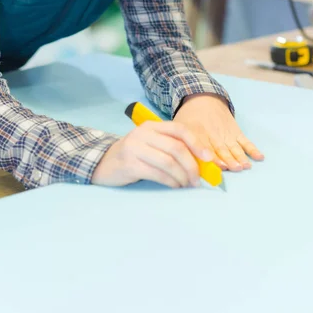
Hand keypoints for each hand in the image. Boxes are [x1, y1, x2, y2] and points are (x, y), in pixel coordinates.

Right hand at [91, 121, 212, 187]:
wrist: (103, 162)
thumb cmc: (134, 155)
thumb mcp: (151, 144)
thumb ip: (171, 147)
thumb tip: (201, 162)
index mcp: (152, 126)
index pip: (179, 129)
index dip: (197, 143)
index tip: (208, 158)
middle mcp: (143, 133)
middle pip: (176, 148)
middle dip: (192, 165)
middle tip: (198, 179)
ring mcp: (135, 148)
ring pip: (168, 162)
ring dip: (182, 176)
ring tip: (187, 185)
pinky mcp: (130, 164)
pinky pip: (157, 174)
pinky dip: (171, 182)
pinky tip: (175, 186)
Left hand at [174, 94, 263, 171]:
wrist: (202, 98)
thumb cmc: (188, 117)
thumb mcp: (179, 126)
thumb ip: (180, 142)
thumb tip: (181, 160)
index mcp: (198, 134)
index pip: (205, 147)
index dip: (212, 158)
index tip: (219, 166)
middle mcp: (214, 135)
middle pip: (222, 149)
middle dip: (229, 160)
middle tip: (235, 168)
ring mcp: (226, 133)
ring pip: (234, 147)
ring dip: (240, 157)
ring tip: (245, 165)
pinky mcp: (235, 131)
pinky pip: (245, 141)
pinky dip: (252, 149)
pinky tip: (259, 156)